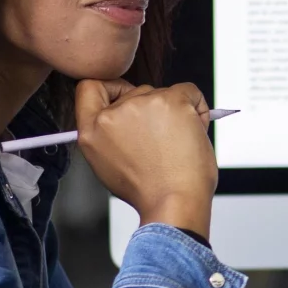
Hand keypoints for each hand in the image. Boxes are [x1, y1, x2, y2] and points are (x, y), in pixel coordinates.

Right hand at [73, 78, 216, 238]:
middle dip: (152, 109)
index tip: (125, 96)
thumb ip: (110, 134)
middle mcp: (113, 114)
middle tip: (162, 139)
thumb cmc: (150, 190)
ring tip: (178, 142)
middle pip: (136, 92)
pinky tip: (194, 130)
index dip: (110, 88)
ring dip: (175, 111)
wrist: (174, 200)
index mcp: (92, 130)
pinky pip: (189, 90)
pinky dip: (197, 106)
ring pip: (163, 93)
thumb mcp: (108, 163)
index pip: (90, 87)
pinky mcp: (171, 100)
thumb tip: (127, 119)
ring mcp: (142, 104)